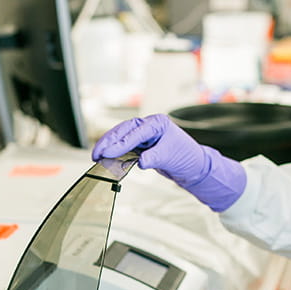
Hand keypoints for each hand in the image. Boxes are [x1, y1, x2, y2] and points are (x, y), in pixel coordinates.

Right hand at [92, 114, 245, 211]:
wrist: (193, 166)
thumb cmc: (187, 156)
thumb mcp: (170, 156)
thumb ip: (154, 158)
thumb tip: (139, 162)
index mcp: (158, 123)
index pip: (135, 132)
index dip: (120, 143)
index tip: (108, 152)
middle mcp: (149, 126)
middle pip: (124, 130)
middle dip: (109, 141)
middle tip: (97, 153)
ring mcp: (145, 135)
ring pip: (122, 137)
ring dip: (109, 146)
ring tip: (97, 156)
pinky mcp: (142, 145)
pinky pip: (125, 147)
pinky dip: (115, 152)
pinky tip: (107, 158)